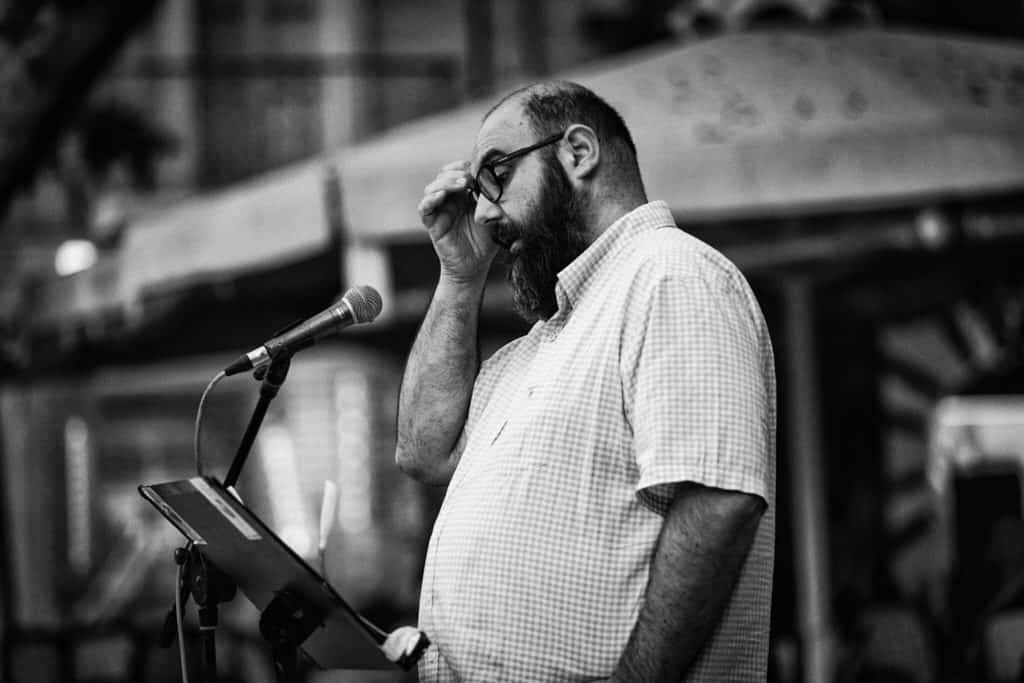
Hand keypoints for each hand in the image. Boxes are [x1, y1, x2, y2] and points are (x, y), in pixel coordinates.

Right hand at [418, 160, 498, 282]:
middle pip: (445, 175)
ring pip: (433, 187)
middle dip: (458, 172)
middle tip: (472, 177)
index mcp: (465, 194)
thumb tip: (502, 185)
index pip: (460, 171)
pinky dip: (430, 199)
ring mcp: (440, 210)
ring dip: (446, 182)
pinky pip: (425, 208)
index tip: (480, 168)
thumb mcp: (496, 219)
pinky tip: (441, 196)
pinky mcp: (432, 223)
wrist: (475, 267)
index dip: (467, 166)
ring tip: (463, 184)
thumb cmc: (486, 242)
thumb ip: (497, 203)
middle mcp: (450, 200)